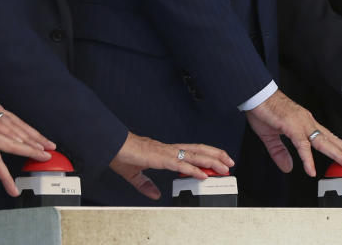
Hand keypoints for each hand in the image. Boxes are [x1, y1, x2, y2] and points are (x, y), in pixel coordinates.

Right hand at [109, 132, 233, 200]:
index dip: (206, 157)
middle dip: (216, 155)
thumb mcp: (136, 174)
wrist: (112, 146)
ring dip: (211, 161)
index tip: (218, 163)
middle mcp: (170, 150)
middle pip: (199, 150)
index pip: (192, 153)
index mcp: (166, 152)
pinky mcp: (161, 158)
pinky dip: (194, 169)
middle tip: (230, 162)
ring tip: (224, 166)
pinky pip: (181, 164)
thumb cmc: (122, 155)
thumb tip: (155, 194)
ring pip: (195, 155)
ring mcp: (167, 153)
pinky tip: (203, 174)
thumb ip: (146, 185)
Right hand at [245, 89, 341, 176]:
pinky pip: (302, 145)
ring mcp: (301, 123)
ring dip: (336, 152)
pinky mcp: (291, 126)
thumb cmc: (264, 110)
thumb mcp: (271, 136)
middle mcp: (306, 121)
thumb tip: (289, 167)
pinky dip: (307, 158)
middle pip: (330, 138)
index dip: (338, 146)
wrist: (255, 95)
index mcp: (304, 123)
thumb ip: (280, 153)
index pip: (326, 136)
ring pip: (322, 141)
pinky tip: (311, 169)